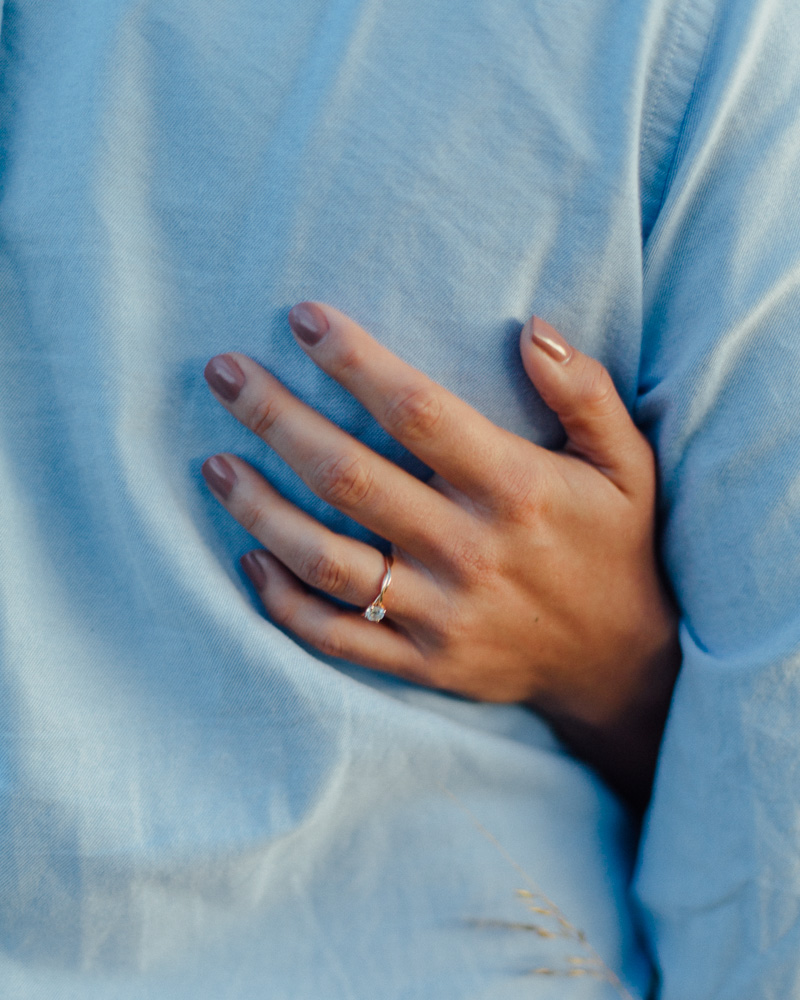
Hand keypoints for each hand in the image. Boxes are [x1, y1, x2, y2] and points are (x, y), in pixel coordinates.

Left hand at [201, 302, 679, 808]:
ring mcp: (439, 612)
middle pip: (349, 476)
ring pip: (325, 560)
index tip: (303, 319)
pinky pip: (334, 636)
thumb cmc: (615, 546)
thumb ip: (585, 392)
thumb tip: (533, 327)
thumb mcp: (627, 463)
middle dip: (276, 417)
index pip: (418, 411)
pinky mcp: (420, 661)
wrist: (618, 663)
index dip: (355, 361)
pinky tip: (248, 557)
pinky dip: (282, 601)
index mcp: (515, 490)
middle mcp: (468, 550)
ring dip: (260, 508)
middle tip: (223, 373)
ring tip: (213, 463)